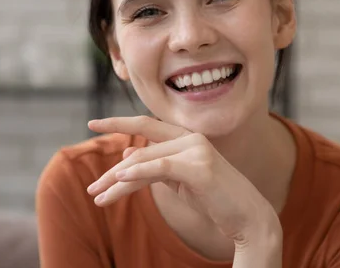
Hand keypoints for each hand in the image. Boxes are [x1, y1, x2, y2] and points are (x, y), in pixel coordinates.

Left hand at [86, 115, 280, 243]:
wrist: (249, 217)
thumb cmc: (215, 199)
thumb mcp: (180, 181)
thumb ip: (156, 166)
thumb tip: (125, 157)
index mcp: (187, 138)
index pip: (147, 126)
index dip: (119, 122)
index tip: (93, 123)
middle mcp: (191, 139)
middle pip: (140, 150)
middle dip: (111, 170)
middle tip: (91, 188)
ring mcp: (197, 150)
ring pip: (145, 162)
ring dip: (117, 182)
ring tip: (97, 197)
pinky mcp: (199, 167)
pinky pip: (160, 168)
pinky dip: (137, 174)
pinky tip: (118, 180)